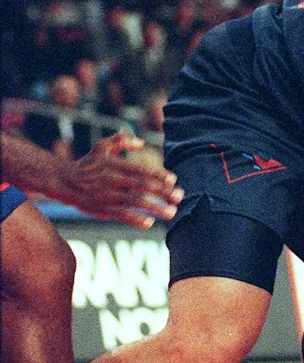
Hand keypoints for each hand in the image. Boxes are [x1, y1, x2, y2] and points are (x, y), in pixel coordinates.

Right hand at [59, 132, 183, 227]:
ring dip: (156, 208)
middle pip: (143, 186)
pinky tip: (150, 223)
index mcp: (114, 164)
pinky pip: (122, 215)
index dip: (158, 175)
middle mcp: (112, 179)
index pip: (141, 170)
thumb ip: (120, 140)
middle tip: (180, 196)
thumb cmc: (87, 164)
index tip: (173, 180)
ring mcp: (107, 195)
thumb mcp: (101, 147)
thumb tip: (141, 142)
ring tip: (172, 212)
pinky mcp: (103, 208)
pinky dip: (136, 219)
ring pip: (136, 201)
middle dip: (163, 192)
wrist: (63, 181)